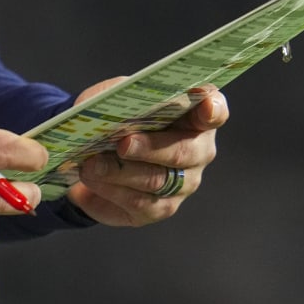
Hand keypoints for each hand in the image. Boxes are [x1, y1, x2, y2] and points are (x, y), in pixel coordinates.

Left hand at [66, 78, 228, 227]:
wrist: (97, 149)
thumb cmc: (119, 115)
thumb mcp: (118, 96)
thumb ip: (122, 98)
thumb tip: (113, 107)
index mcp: (195, 115)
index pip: (214, 111)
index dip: (212, 108)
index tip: (205, 104)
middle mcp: (198, 151)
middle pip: (182, 152)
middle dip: (150, 148)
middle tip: (123, 144)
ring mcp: (183, 184)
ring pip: (157, 182)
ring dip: (121, 173)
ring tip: (91, 165)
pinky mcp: (160, 208)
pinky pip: (138, 204)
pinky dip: (110, 191)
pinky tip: (89, 181)